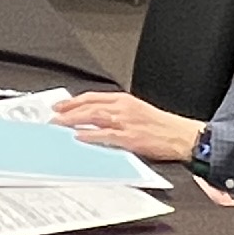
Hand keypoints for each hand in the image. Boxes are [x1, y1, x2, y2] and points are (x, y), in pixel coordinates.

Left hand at [55, 91, 205, 164]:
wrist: (181, 136)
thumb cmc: (161, 127)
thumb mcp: (137, 112)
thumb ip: (117, 113)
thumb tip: (94, 118)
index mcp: (124, 100)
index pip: (92, 97)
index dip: (72, 101)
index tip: (59, 106)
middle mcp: (123, 108)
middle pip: (89, 105)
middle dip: (68, 110)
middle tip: (53, 117)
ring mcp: (126, 122)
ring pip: (94, 116)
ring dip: (73, 120)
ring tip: (59, 125)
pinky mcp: (130, 137)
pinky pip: (105, 135)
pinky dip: (90, 135)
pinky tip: (79, 136)